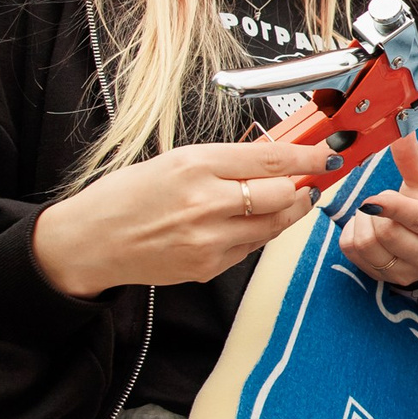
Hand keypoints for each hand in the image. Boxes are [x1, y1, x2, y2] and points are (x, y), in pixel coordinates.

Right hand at [32, 142, 342, 297]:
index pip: (271, 158)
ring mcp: (209, 239)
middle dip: (302, 185)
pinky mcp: (208, 267)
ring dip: (289, 211)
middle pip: (282, 194)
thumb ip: (224, 161)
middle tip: (310, 178)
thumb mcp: (173, 160)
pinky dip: (259, 233)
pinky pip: (251, 247)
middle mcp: (205, 202)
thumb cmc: (125, 197)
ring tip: (291, 199)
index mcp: (195, 165)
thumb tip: (274, 159)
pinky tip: (249, 223)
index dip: (308, 154)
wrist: (89, 243)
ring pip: (274, 225)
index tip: (328, 152)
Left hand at [338, 134, 417, 286]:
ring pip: (368, 246)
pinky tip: (364, 227)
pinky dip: (351, 235)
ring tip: (370, 213)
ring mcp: (408, 272)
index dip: (393, 207)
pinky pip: (353, 255)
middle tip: (377, 201)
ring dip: (361, 222)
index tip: (374, 196)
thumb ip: (412, 159)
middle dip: (373, 212)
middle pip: (388, 233)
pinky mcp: (385, 279)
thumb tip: (402, 126)